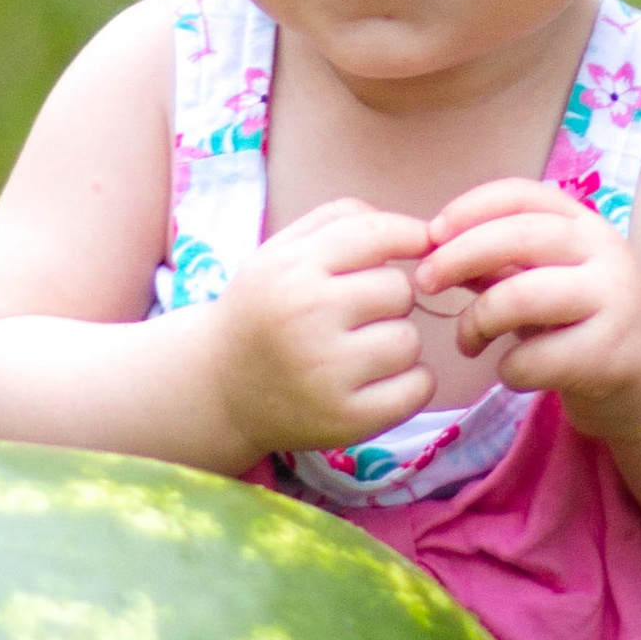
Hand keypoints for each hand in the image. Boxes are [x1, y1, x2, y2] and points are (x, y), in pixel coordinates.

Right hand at [210, 198, 431, 462]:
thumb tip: (422, 229)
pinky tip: (378, 381)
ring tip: (360, 351)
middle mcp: (306, 317)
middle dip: (389, 300)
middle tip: (357, 316)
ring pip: (409, 341)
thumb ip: (341, 220)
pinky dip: (411, 384)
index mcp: (290, 269)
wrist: (218, 388)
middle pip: (400, 291)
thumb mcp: (281, 251)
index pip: (377, 235)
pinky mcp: (346, 419)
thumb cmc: (263, 310)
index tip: (417, 247)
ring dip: (397, 344)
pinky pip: (419, 388)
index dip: (410, 237)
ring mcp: (326, 372)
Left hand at [415, 177, 640, 439]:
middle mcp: (605, 252)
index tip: (431, 233)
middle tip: (424, 282)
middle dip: (458, 256)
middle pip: (519, 237)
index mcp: (584, 224)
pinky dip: (506, 369)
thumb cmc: (577, 322)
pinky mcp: (610, 355)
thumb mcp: (541, 278)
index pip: (522, 194)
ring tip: (468, 342)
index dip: (470, 207)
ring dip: (476, 320)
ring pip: (521, 297)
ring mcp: (613, 302)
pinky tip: (511, 372)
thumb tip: (428, 245)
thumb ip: (495, 259)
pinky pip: (533, 358)